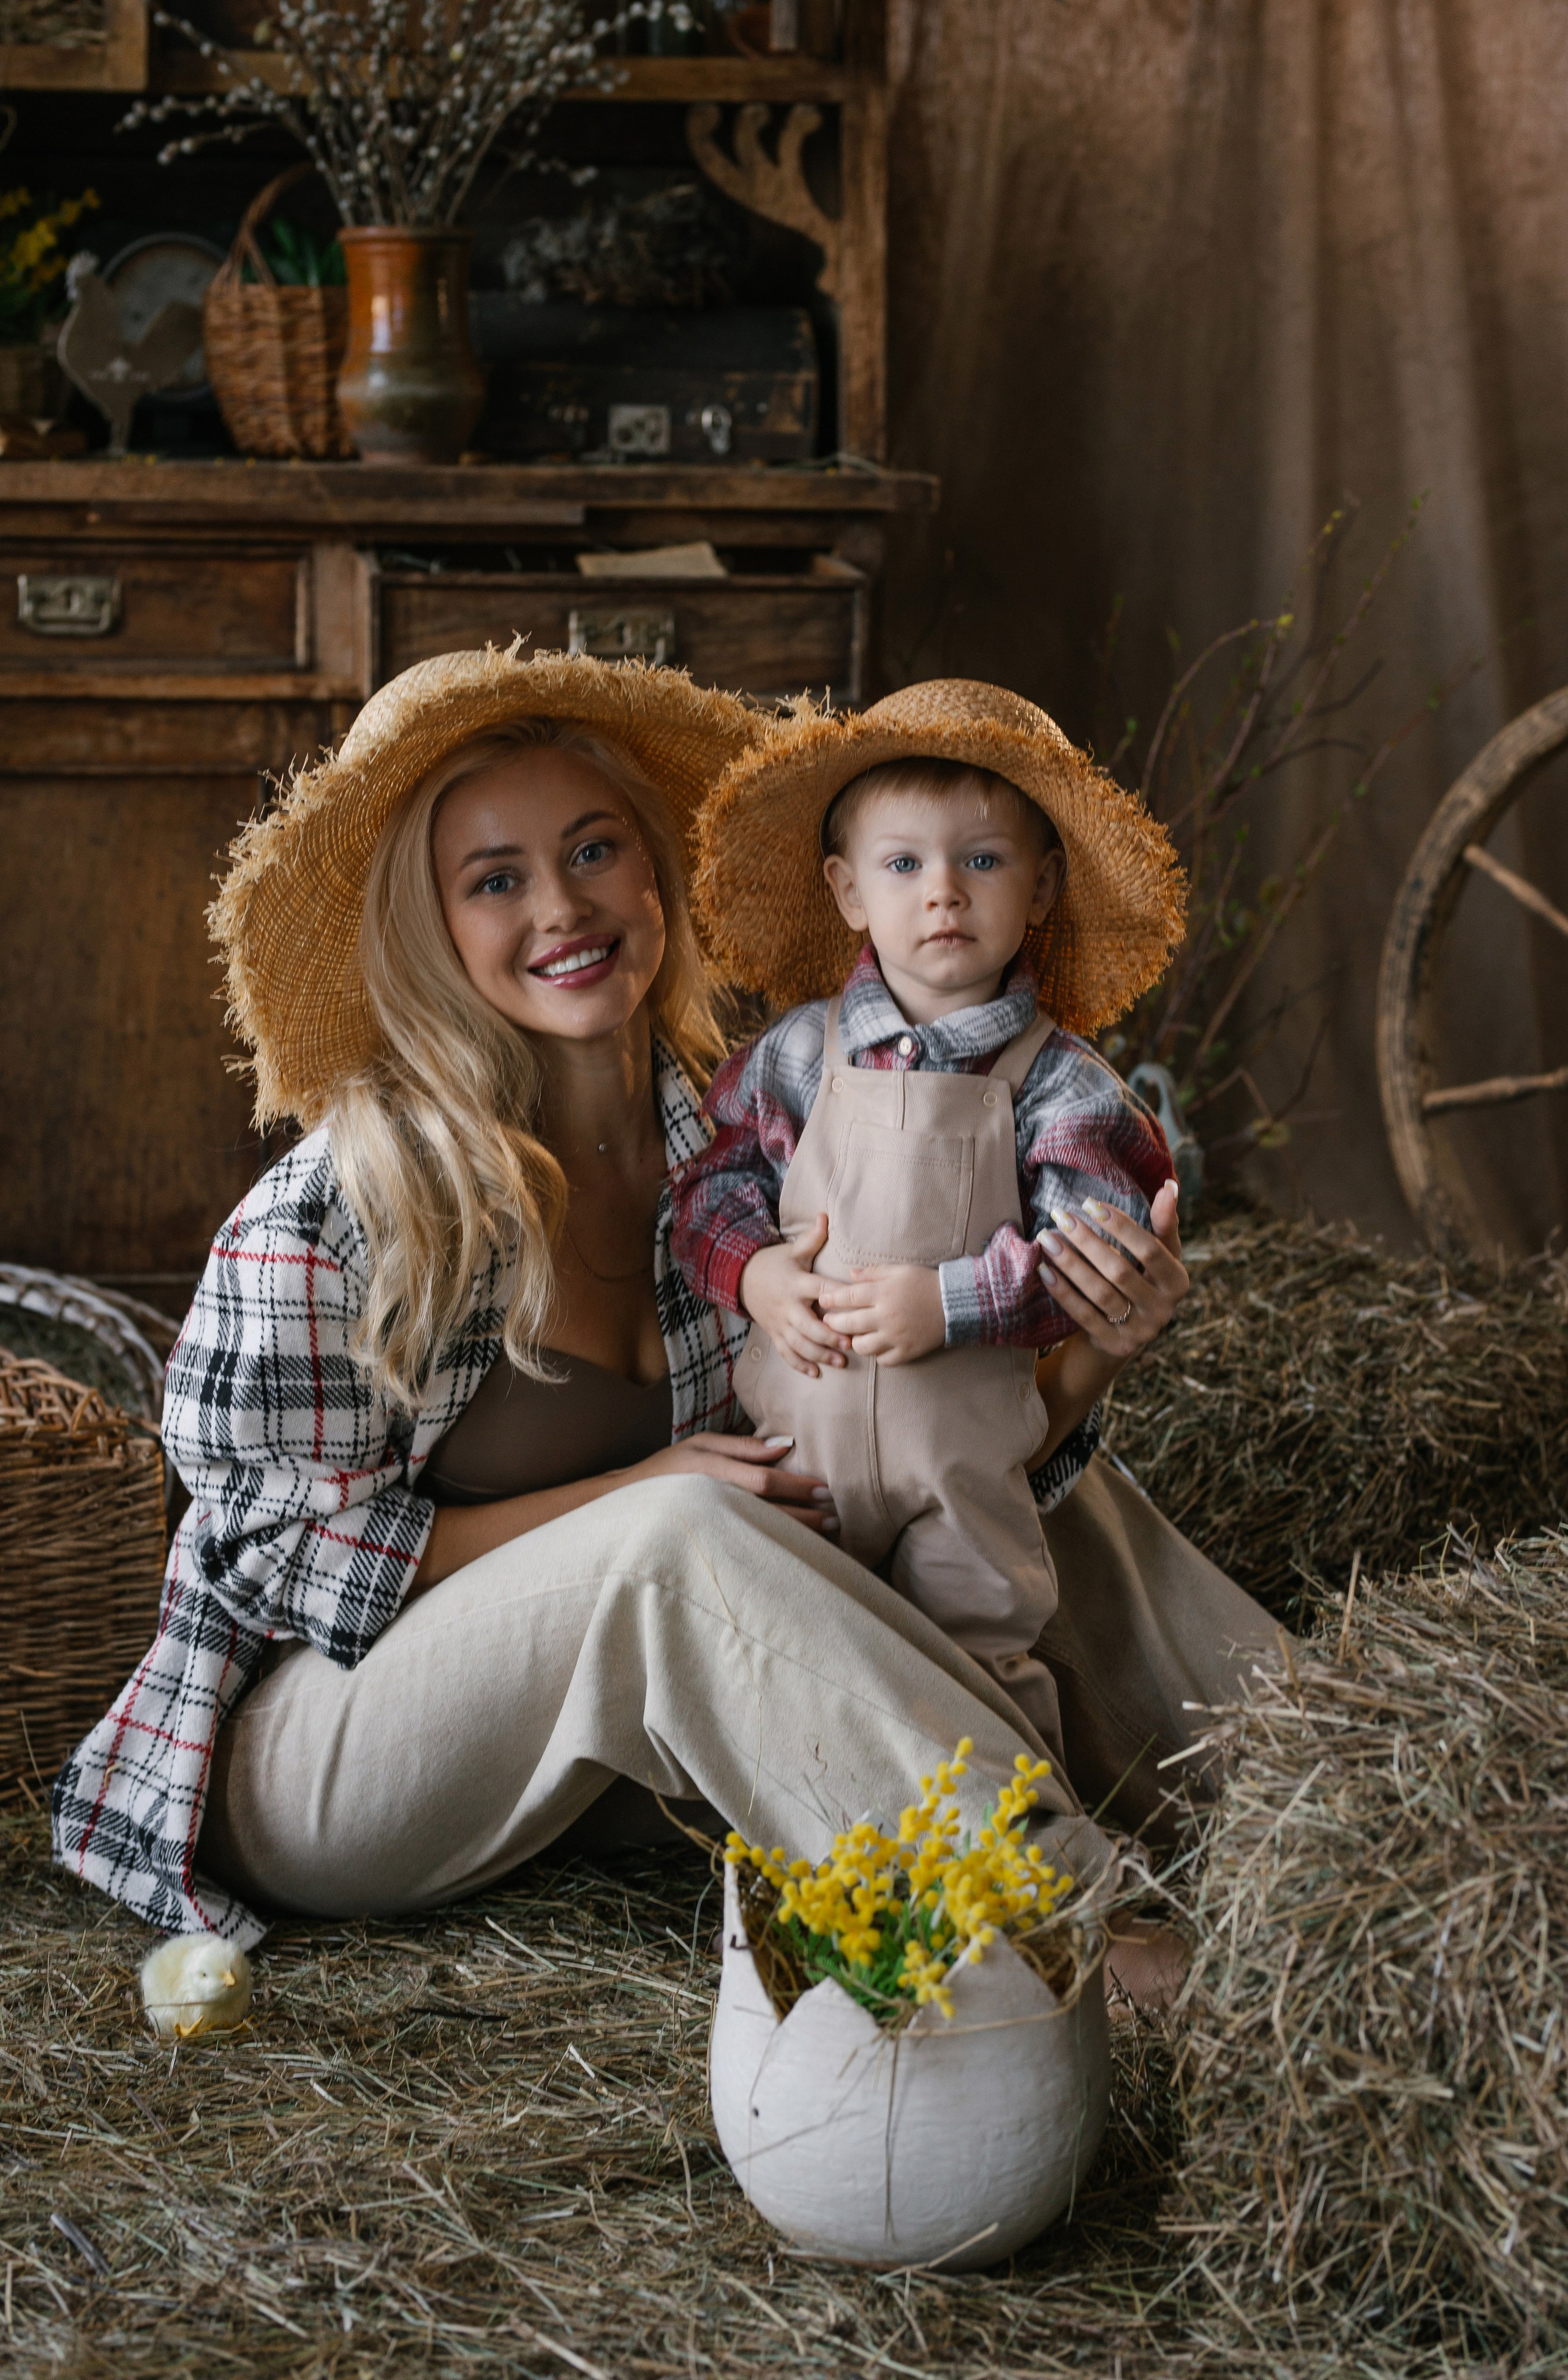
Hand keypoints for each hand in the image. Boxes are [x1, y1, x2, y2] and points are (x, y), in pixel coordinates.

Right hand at [624, 1430, 837, 1534]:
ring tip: (825, 1533)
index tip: (825, 1490)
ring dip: (797, 1533)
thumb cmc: (668, 1468)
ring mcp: (711, 1526)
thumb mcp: (702, 1445)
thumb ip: (743, 1447)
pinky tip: (796, 1547)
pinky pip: (749, 1545)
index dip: (798, 1487)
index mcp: (712, 1473)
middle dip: (806, 1515)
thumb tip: (786, 1445)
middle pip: (768, 1512)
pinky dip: (775, 1545)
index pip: (765, 1483)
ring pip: (762, 1532)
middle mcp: (713, 1501)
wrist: (625, 1502)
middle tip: (836, 1517)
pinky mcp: (710, 1542)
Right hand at [739, 1214, 850, 1377]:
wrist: (741, 1278)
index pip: (821, 1290)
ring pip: (800, 1343)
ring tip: (841, 1361)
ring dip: (820, 1354)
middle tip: (852, 1343)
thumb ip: (812, 1238)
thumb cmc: (774, 1263)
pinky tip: (817, 1372)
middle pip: (810, 1325)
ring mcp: (780, 1322)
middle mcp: (788, 1306)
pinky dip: (801, 1364)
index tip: (858, 1306)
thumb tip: (825, 1215)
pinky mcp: (774, 1333)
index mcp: (797, 1283)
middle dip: (830, 1336)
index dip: (839, 1299)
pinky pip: (787, 1352)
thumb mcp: (792, 1251)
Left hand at [817, 1263, 945, 1365]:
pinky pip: (883, 1360)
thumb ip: (872, 1272)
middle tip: (828, 1321)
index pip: (847, 1297)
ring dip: (854, 1341)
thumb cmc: (925, 1283)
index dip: (831, 1299)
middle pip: (849, 1324)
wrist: (955, 1303)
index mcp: (883, 1293)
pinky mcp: (907, 1352)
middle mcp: (886, 1316)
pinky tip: (876, 1346)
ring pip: (862, 1346)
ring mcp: (896, 1337)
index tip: (823, 1301)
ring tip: (852, 1336)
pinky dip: (877, 1354)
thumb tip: (850, 1274)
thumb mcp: (900, 1270)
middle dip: (833, 1323)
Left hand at [1036, 1178, 1188, 1360]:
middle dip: (1088, 1241)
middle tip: (1060, 1216)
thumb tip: (1168, 1186)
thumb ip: (1163, 1223)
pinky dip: (1063, 1292)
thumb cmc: (1142, 1279)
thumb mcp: (1158, 1254)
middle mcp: (1163, 1309)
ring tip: (1047, 1239)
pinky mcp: (1113, 1345)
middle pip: (1121, 1270)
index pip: (1150, 1249)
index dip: (1121, 1226)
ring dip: (1071, 1264)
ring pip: (1100, 1293)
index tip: (1090, 1203)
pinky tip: (1045, 1270)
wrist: (1125, 1333)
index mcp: (1178, 1282)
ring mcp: (1138, 1331)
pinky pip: (1084, 1315)